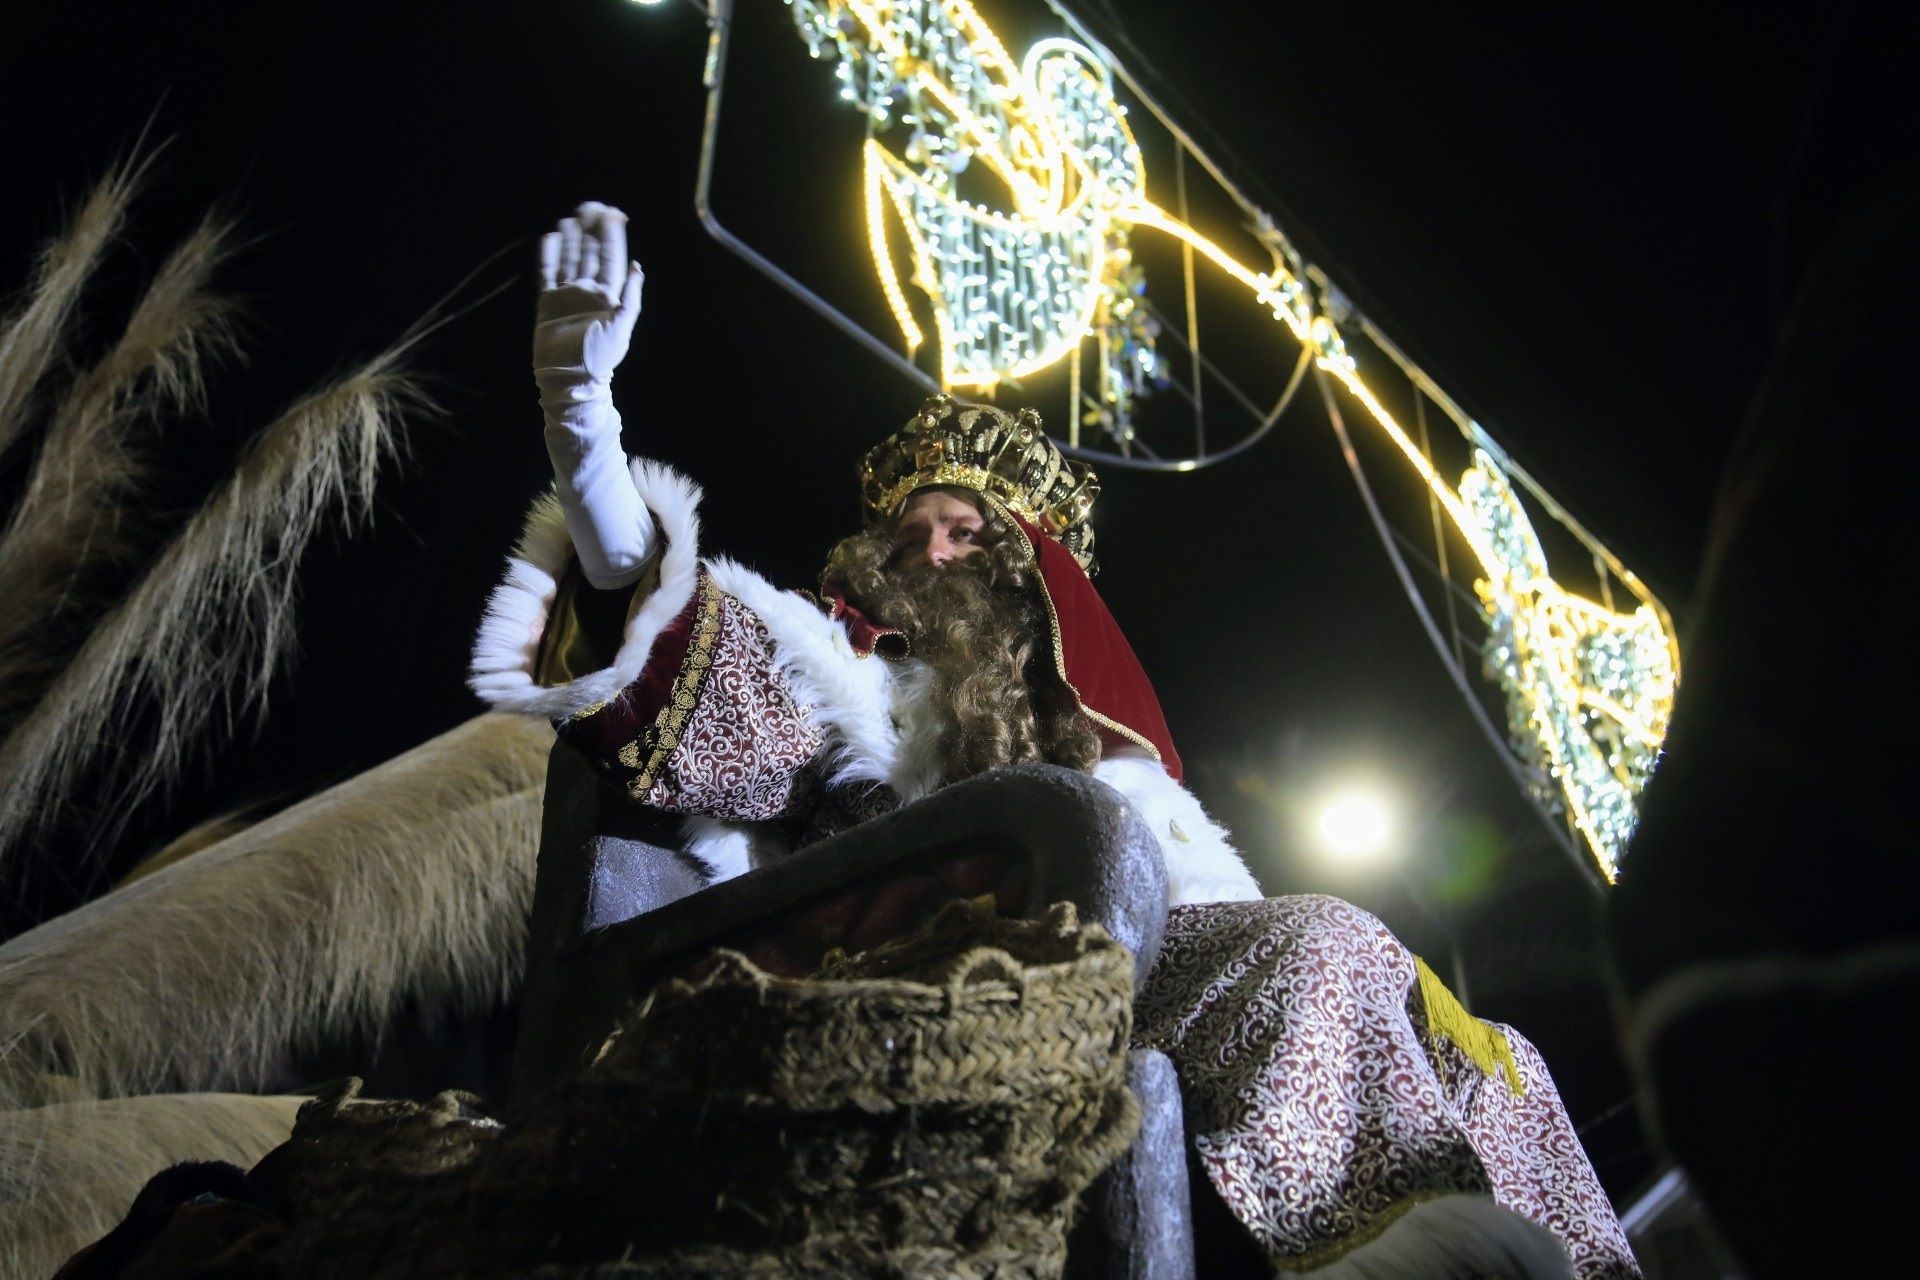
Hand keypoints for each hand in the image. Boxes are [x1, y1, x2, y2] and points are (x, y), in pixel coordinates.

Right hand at [533, 202, 644, 384]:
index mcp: (608, 295)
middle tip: (590, 207)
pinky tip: (550, 237)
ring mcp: (567, 295)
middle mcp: (588, 291)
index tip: (613, 214)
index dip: (612, 236)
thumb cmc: (600, 358)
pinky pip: (548, 273)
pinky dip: (548, 256)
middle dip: (590, 231)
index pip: (611, 258)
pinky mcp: (548, 302)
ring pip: (569, 259)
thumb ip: (630, 297)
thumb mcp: (621, 326)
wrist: (570, 378)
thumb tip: (638, 267)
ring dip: (570, 239)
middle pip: (589, 253)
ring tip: (571, 218)